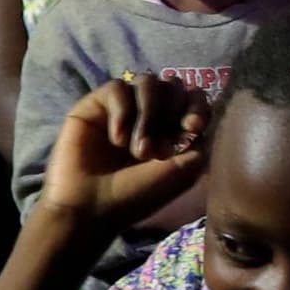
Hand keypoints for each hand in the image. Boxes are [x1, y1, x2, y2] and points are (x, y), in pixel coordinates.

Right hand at [40, 73, 213, 237]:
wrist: (90, 207)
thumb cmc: (135, 195)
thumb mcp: (181, 173)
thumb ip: (199, 141)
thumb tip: (197, 116)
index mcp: (172, 130)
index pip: (193, 98)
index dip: (197, 105)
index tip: (192, 126)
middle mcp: (149, 115)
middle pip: (173, 85)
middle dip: (172, 112)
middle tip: (158, 149)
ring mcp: (123, 108)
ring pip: (147, 81)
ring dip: (149, 113)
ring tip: (137, 149)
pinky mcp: (96, 105)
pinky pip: (118, 87)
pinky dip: (123, 111)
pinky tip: (116, 139)